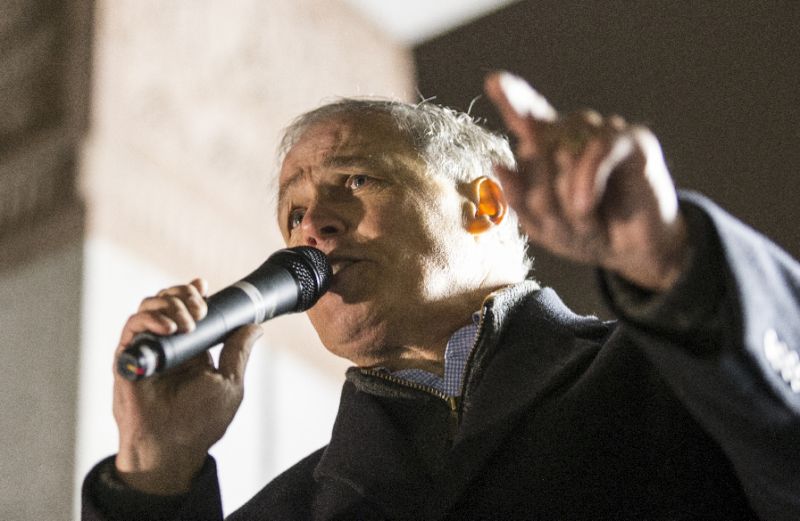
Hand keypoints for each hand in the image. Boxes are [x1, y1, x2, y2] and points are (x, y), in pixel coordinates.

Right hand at [112, 278, 262, 493]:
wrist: (172, 447)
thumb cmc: (200, 422)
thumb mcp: (229, 382)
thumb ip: (238, 352)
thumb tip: (255, 327)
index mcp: (191, 348)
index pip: (188, 308)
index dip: (193, 292)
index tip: (205, 288)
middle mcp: (167, 344)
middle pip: (167, 300)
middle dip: (184, 295)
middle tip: (200, 309)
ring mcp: (146, 348)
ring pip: (149, 306)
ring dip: (170, 304)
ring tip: (188, 323)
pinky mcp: (128, 357)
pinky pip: (133, 326)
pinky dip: (151, 319)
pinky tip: (171, 329)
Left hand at [485, 72, 688, 290]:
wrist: (635, 253)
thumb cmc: (589, 234)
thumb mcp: (545, 227)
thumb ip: (520, 199)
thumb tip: (498, 166)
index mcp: (549, 148)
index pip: (528, 116)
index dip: (513, 98)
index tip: (494, 82)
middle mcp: (575, 133)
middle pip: (537, 149)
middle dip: (541, 197)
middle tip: (560, 225)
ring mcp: (603, 132)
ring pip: (565, 153)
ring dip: (568, 198)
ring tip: (585, 221)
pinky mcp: (634, 139)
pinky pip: (598, 150)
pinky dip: (587, 181)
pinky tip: (585, 205)